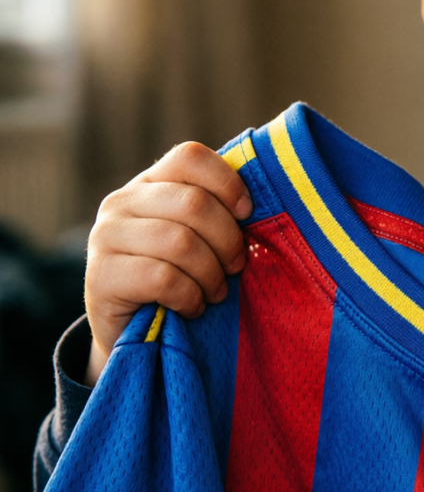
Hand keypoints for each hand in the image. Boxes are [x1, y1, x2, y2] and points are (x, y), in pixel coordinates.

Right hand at [84, 142, 251, 384]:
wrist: (134, 333)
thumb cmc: (181, 278)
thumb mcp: (199, 238)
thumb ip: (216, 213)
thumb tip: (255, 206)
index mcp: (151, 183)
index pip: (190, 157)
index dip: (227, 183)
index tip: (247, 214)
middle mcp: (121, 202)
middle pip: (193, 204)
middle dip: (227, 241)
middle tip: (235, 268)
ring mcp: (105, 237)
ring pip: (180, 242)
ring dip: (210, 274)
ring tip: (214, 292)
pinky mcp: (100, 276)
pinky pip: (163, 278)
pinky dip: (190, 296)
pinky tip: (192, 306)